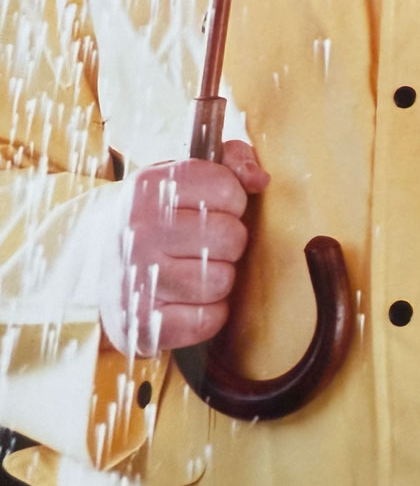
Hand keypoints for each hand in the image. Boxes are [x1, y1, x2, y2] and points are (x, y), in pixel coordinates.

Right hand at [99, 141, 268, 356]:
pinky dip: (207, 314)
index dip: (232, 201)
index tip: (212, 208)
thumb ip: (231, 160)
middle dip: (229, 242)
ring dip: (219, 278)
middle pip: (231, 237)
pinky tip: (188, 301)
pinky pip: (207, 320)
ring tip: (195, 270)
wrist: (94, 263)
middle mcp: (137, 230)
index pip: (227, 189)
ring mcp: (134, 279)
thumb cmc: (159, 215)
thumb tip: (259, 180)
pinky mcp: (140, 324)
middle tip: (206, 244)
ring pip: (221, 281)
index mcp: (149, 187)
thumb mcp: (184, 176)